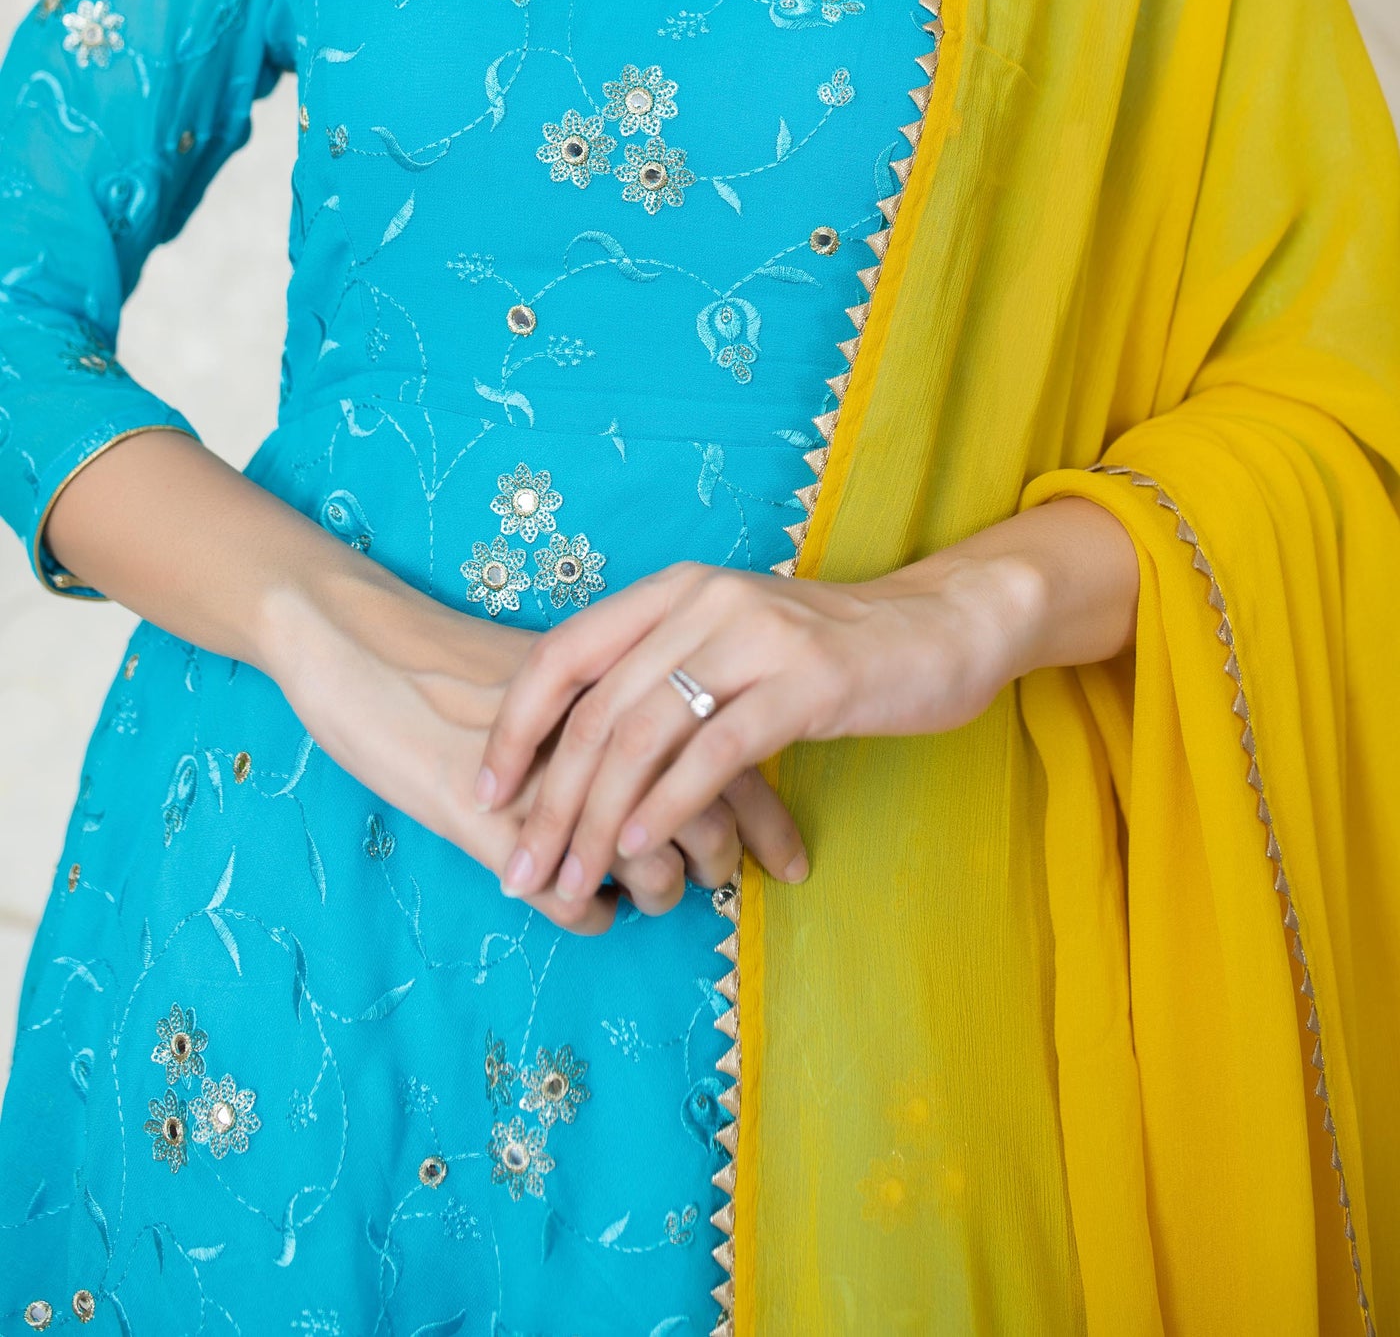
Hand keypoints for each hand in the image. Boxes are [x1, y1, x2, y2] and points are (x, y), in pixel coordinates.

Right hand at [260, 567, 804, 932]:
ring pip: (641, 850)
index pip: (719, 740)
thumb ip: (606, 706)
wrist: (348, 634)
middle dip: (728, 856)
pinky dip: (583, 910)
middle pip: (698, 798)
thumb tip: (670, 752)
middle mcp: (593, 724)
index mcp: (615, 677)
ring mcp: (544, 774)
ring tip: (658, 897)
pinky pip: (561, 888)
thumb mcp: (544, 674)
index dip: (763, 804)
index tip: (790, 854)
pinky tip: (587, 913)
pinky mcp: (486, 817)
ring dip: (659, 885)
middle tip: (742, 888)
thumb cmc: (441, 653)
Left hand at [477, 501, 1139, 902]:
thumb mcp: (733, 648)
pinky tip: (643, 852)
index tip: (485, 796)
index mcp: (674, 591)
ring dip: (597, 818)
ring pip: (644, 733)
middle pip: (596, 708)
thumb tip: (583, 762)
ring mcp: (755, 637)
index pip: (564, 655)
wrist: (942, 626)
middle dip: (548, 799)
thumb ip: (666, 679)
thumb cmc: (830, 653)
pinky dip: (670, 805)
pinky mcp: (807, 680)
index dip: (515, 727)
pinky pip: (716, 750)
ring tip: (569, 879)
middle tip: (519, 870)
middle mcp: (703, 602)